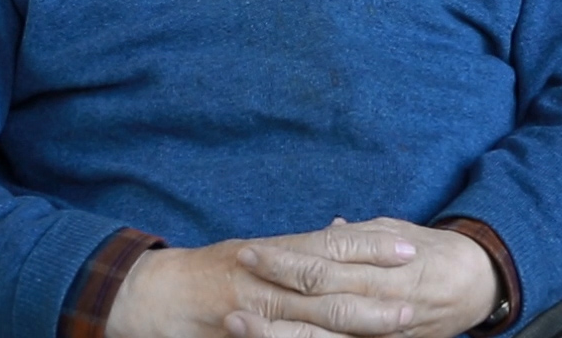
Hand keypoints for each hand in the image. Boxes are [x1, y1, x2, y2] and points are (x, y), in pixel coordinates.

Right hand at [104, 224, 419, 337]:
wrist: (147, 295)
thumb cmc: (203, 271)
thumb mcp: (253, 252)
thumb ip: (295, 250)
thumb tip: (339, 234)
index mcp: (272, 253)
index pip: (330, 246)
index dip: (370, 248)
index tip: (408, 250)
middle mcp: (266, 280)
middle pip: (329, 288)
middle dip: (374, 296)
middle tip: (414, 300)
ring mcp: (253, 313)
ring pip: (313, 323)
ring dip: (354, 328)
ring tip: (393, 329)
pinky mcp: (241, 337)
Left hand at [229, 218, 498, 337]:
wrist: (477, 285)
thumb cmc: (435, 254)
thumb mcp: (399, 232)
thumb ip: (361, 235)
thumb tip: (329, 228)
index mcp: (381, 266)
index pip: (324, 264)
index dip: (285, 259)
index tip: (252, 250)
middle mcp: (379, 302)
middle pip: (317, 302)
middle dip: (272, 293)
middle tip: (235, 282)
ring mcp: (380, 334)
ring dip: (277, 331)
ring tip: (238, 324)